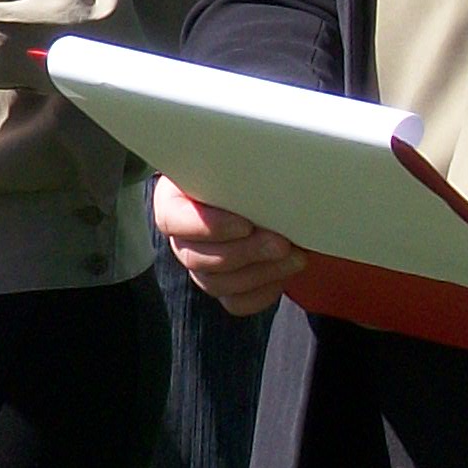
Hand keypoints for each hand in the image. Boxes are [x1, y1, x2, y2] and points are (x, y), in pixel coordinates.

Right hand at [156, 175, 301, 317]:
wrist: (263, 195)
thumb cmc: (243, 174)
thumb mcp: (236, 164)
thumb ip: (239, 170)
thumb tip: (265, 175)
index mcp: (173, 202)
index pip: (174, 221)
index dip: (209, 227)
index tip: (245, 224)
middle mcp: (181, 239)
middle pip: (196, 259)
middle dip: (245, 253)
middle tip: (280, 242)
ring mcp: (201, 267)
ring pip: (217, 284)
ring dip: (260, 272)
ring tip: (294, 257)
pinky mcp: (224, 288)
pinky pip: (236, 303)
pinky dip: (262, 293)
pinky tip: (284, 274)